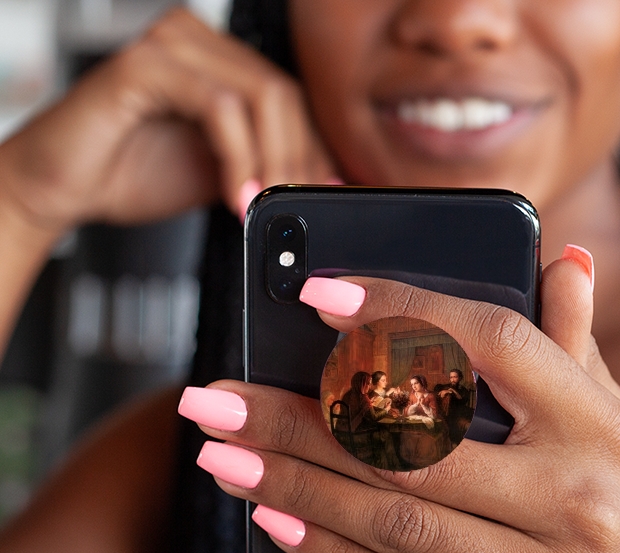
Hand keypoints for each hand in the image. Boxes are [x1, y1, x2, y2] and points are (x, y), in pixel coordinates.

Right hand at [0, 8, 335, 235]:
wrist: (64, 186)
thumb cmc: (131, 173)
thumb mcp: (220, 174)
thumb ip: (263, 167)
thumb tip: (315, 184)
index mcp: (217, 62)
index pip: (289, 99)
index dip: (313, 150)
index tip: (321, 195)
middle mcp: (197, 42)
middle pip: (283, 95)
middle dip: (298, 161)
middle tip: (294, 208)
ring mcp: (170, 46)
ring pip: (260, 96)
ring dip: (273, 161)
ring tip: (264, 207)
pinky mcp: (145, 65)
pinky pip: (219, 106)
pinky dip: (238, 157)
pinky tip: (236, 196)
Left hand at [184, 254, 619, 552]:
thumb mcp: (615, 419)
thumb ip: (573, 343)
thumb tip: (561, 259)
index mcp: (603, 426)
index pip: (492, 344)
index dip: (401, 314)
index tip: (317, 296)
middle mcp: (583, 500)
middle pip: (415, 445)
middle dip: (299, 418)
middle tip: (215, 396)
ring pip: (396, 522)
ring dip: (293, 483)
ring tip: (221, 453)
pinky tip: (274, 519)